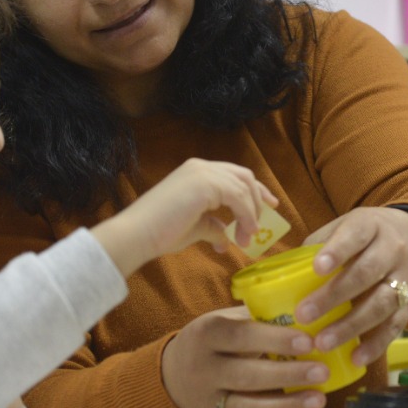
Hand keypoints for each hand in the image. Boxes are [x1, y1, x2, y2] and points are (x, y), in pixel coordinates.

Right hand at [93, 158, 276, 275]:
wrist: (139, 234)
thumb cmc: (160, 232)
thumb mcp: (195, 228)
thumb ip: (214, 228)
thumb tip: (226, 240)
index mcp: (197, 172)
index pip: (234, 175)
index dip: (255, 190)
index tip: (269, 206)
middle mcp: (201, 166)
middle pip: (244, 176)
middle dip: (260, 197)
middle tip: (268, 219)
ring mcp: (203, 172)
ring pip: (244, 187)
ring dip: (251, 214)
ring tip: (246, 238)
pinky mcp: (205, 183)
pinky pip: (239, 198)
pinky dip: (246, 216)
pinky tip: (243, 234)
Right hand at [161, 307, 330, 407]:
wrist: (174, 374)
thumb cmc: (215, 340)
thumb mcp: (225, 320)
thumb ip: (257, 318)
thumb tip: (306, 314)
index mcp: (206, 335)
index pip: (240, 336)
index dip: (274, 339)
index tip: (308, 341)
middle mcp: (203, 370)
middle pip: (246, 376)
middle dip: (287, 375)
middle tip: (322, 372)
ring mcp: (208, 402)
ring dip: (284, 407)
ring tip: (319, 400)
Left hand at [296, 206, 407, 369]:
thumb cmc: (367, 237)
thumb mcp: (347, 227)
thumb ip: (320, 245)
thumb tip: (284, 274)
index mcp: (371, 226)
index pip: (355, 236)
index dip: (337, 251)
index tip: (317, 268)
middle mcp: (393, 250)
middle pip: (366, 273)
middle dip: (333, 296)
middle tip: (304, 315)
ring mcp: (406, 278)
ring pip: (381, 304)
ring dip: (351, 326)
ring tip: (323, 343)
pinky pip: (395, 327)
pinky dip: (375, 345)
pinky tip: (355, 358)